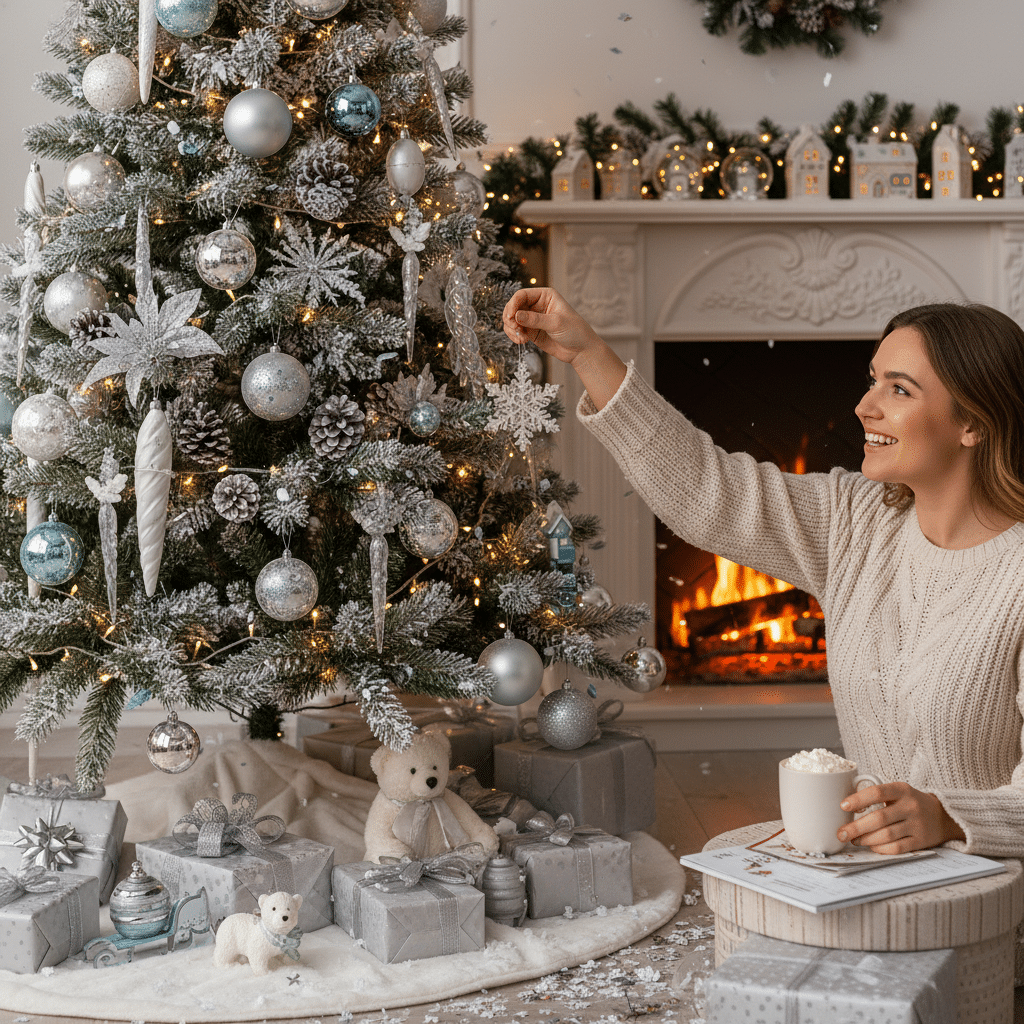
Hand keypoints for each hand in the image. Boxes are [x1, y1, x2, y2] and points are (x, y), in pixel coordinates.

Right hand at [502, 287, 603, 366]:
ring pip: (512, 319)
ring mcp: (532, 319)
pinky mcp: (531, 331)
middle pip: (514, 306)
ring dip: (511, 329)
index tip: (511, 317)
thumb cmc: (574, 331)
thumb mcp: (555, 323)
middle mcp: (537, 305)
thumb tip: (516, 315)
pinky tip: (522, 341)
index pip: (522, 295)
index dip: (513, 304)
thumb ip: (535, 319)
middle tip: (515, 329)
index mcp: (545, 296)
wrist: (580, 350)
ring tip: (521, 338)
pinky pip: (515, 331)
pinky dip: (514, 336)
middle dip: (510, 318)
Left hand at [837, 781, 965, 853]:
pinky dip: (881, 848)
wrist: (943, 816)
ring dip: (866, 839)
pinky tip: (871, 846)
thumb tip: (847, 807)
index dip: (858, 800)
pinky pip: (897, 848)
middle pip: (879, 818)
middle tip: (841, 833)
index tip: (843, 806)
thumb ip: (878, 795)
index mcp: (902, 789)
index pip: (876, 792)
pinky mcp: (921, 841)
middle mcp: (910, 806)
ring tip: (854, 840)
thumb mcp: (898, 792)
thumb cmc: (911, 802)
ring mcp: (917, 825)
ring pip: (886, 835)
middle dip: (856, 827)